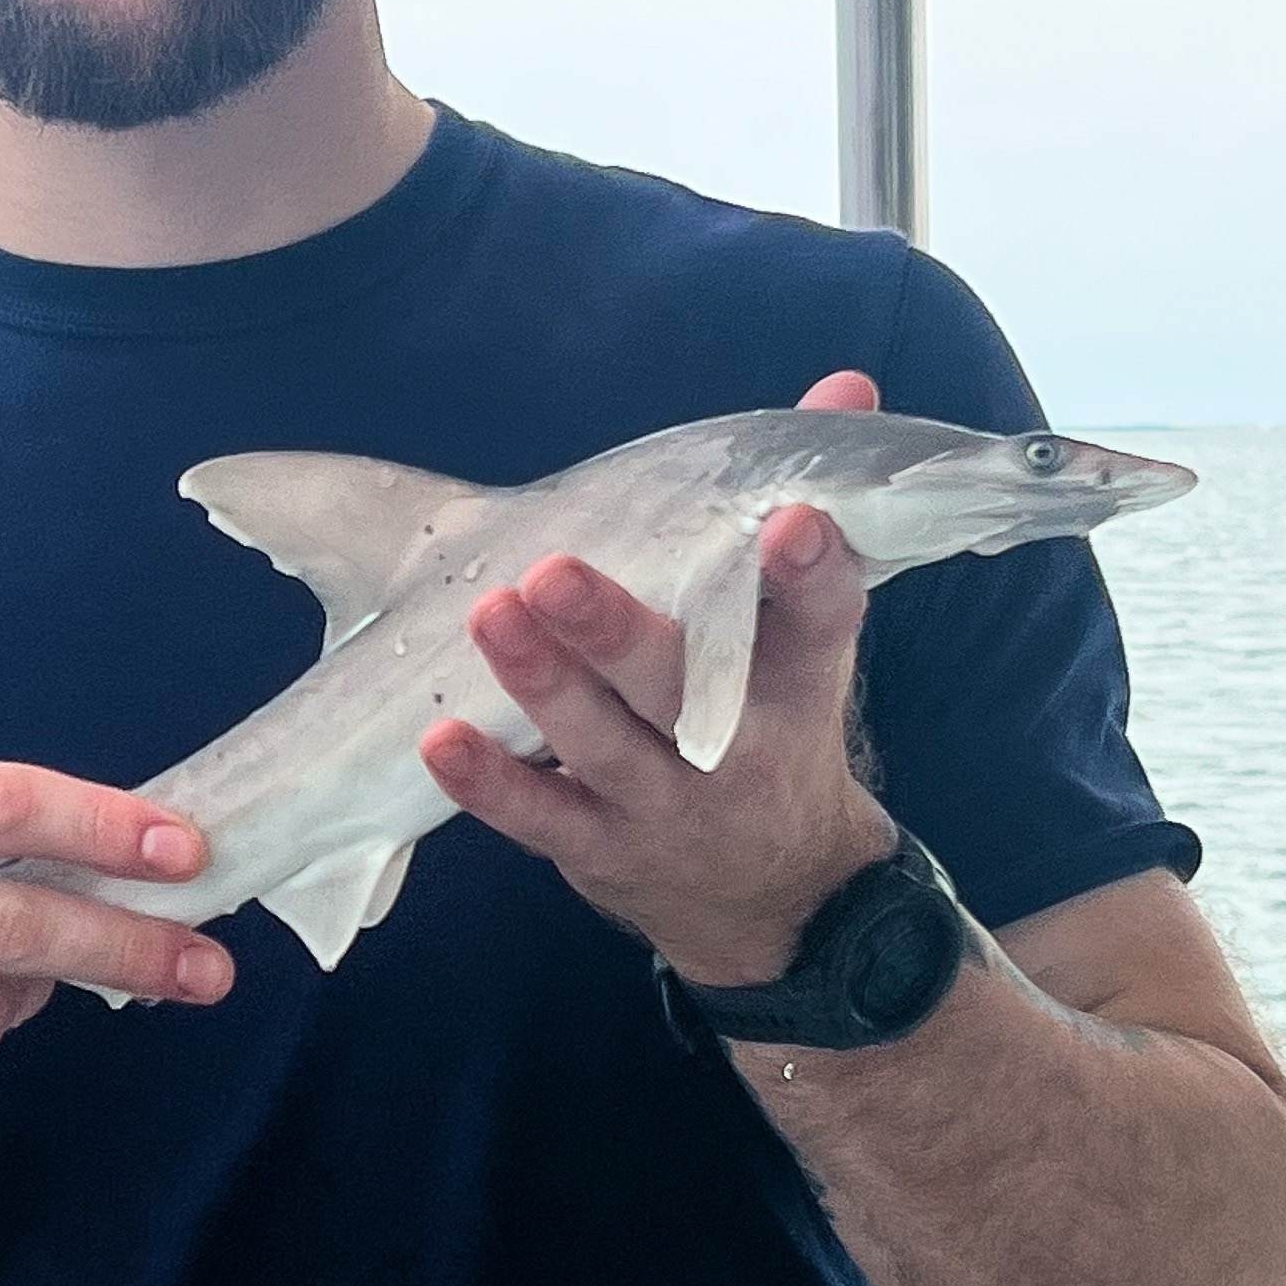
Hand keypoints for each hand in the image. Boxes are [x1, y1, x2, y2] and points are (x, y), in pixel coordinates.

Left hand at [418, 367, 896, 987]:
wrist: (774, 899)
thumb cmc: (774, 731)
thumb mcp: (806, 643)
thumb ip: (809, 515)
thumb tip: (845, 386)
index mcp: (798, 687)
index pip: (819, 624)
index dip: (811, 573)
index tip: (793, 519)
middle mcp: (736, 751)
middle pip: (679, 687)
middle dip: (617, 631)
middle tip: (555, 572)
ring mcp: (665, 807)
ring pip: (600, 745)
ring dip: (542, 683)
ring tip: (490, 616)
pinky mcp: (601, 850)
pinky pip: (539, 819)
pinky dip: (489, 783)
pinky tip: (440, 738)